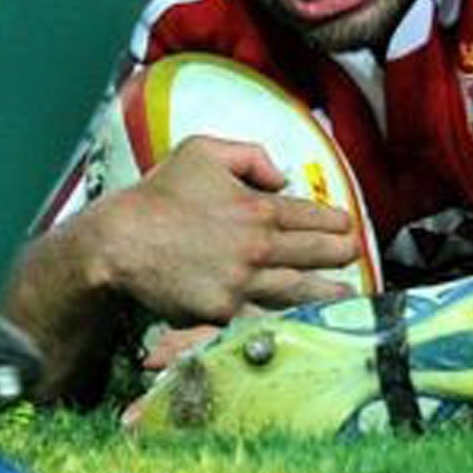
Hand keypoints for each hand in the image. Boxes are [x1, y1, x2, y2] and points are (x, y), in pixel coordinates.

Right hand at [88, 135, 360, 323]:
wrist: (118, 241)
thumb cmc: (158, 194)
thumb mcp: (202, 150)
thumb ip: (251, 155)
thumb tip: (283, 178)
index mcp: (258, 209)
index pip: (313, 217)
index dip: (336, 222)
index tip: (347, 226)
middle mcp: (258, 248)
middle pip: (316, 254)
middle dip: (342, 254)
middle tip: (354, 256)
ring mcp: (243, 284)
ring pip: (300, 290)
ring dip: (328, 292)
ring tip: (345, 295)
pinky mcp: (224, 312)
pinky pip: (266, 318)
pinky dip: (291, 320)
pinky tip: (307, 321)